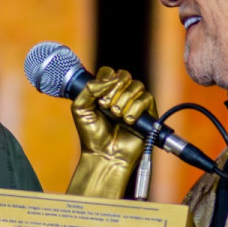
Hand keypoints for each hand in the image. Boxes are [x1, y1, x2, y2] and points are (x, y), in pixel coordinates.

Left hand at [66, 67, 155, 197]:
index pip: (109, 72)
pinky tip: (127, 121)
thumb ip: (89, 88)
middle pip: (124, 75)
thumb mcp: (80, 108)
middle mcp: (121, 94)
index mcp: (105, 91)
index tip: (99, 97)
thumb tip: (109, 80)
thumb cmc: (91, 134)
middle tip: (106, 106)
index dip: (105, 80)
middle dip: (115, 89)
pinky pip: (147, 98)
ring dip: (124, 100)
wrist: (103, 154)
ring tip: (116, 116)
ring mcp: (135, 103)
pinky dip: (135, 108)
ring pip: (137, 85)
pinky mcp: (147, 113)